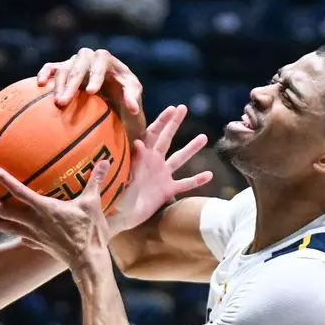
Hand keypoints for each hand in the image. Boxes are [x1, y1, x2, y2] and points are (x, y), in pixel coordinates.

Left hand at [0, 160, 112, 270]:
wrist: (87, 261)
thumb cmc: (90, 232)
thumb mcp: (93, 204)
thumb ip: (96, 181)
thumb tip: (105, 162)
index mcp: (45, 209)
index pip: (20, 192)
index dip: (6, 181)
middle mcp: (35, 223)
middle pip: (6, 212)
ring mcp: (36, 236)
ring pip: (10, 228)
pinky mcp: (40, 246)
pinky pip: (23, 239)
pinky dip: (16, 235)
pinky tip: (14, 235)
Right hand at [38, 48, 145, 141]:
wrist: (112, 91)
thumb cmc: (124, 93)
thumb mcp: (133, 96)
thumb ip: (133, 99)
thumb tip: (133, 109)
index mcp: (108, 60)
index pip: (101, 61)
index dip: (96, 75)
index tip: (91, 92)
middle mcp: (90, 58)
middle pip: (79, 63)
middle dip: (72, 82)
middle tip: (64, 102)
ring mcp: (75, 62)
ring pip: (64, 67)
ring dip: (58, 84)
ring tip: (57, 102)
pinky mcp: (64, 69)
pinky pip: (52, 67)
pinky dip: (45, 73)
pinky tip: (40, 84)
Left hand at [107, 104, 212, 234]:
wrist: (118, 216)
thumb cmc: (116, 196)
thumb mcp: (124, 177)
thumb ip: (133, 162)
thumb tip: (138, 142)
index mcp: (141, 157)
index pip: (152, 134)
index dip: (162, 121)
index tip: (172, 108)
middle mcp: (153, 162)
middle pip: (166, 139)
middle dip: (174, 123)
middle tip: (183, 108)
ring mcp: (162, 176)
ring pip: (179, 159)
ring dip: (191, 148)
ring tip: (203, 137)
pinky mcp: (167, 190)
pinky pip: (184, 184)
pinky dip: (196, 180)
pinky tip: (209, 175)